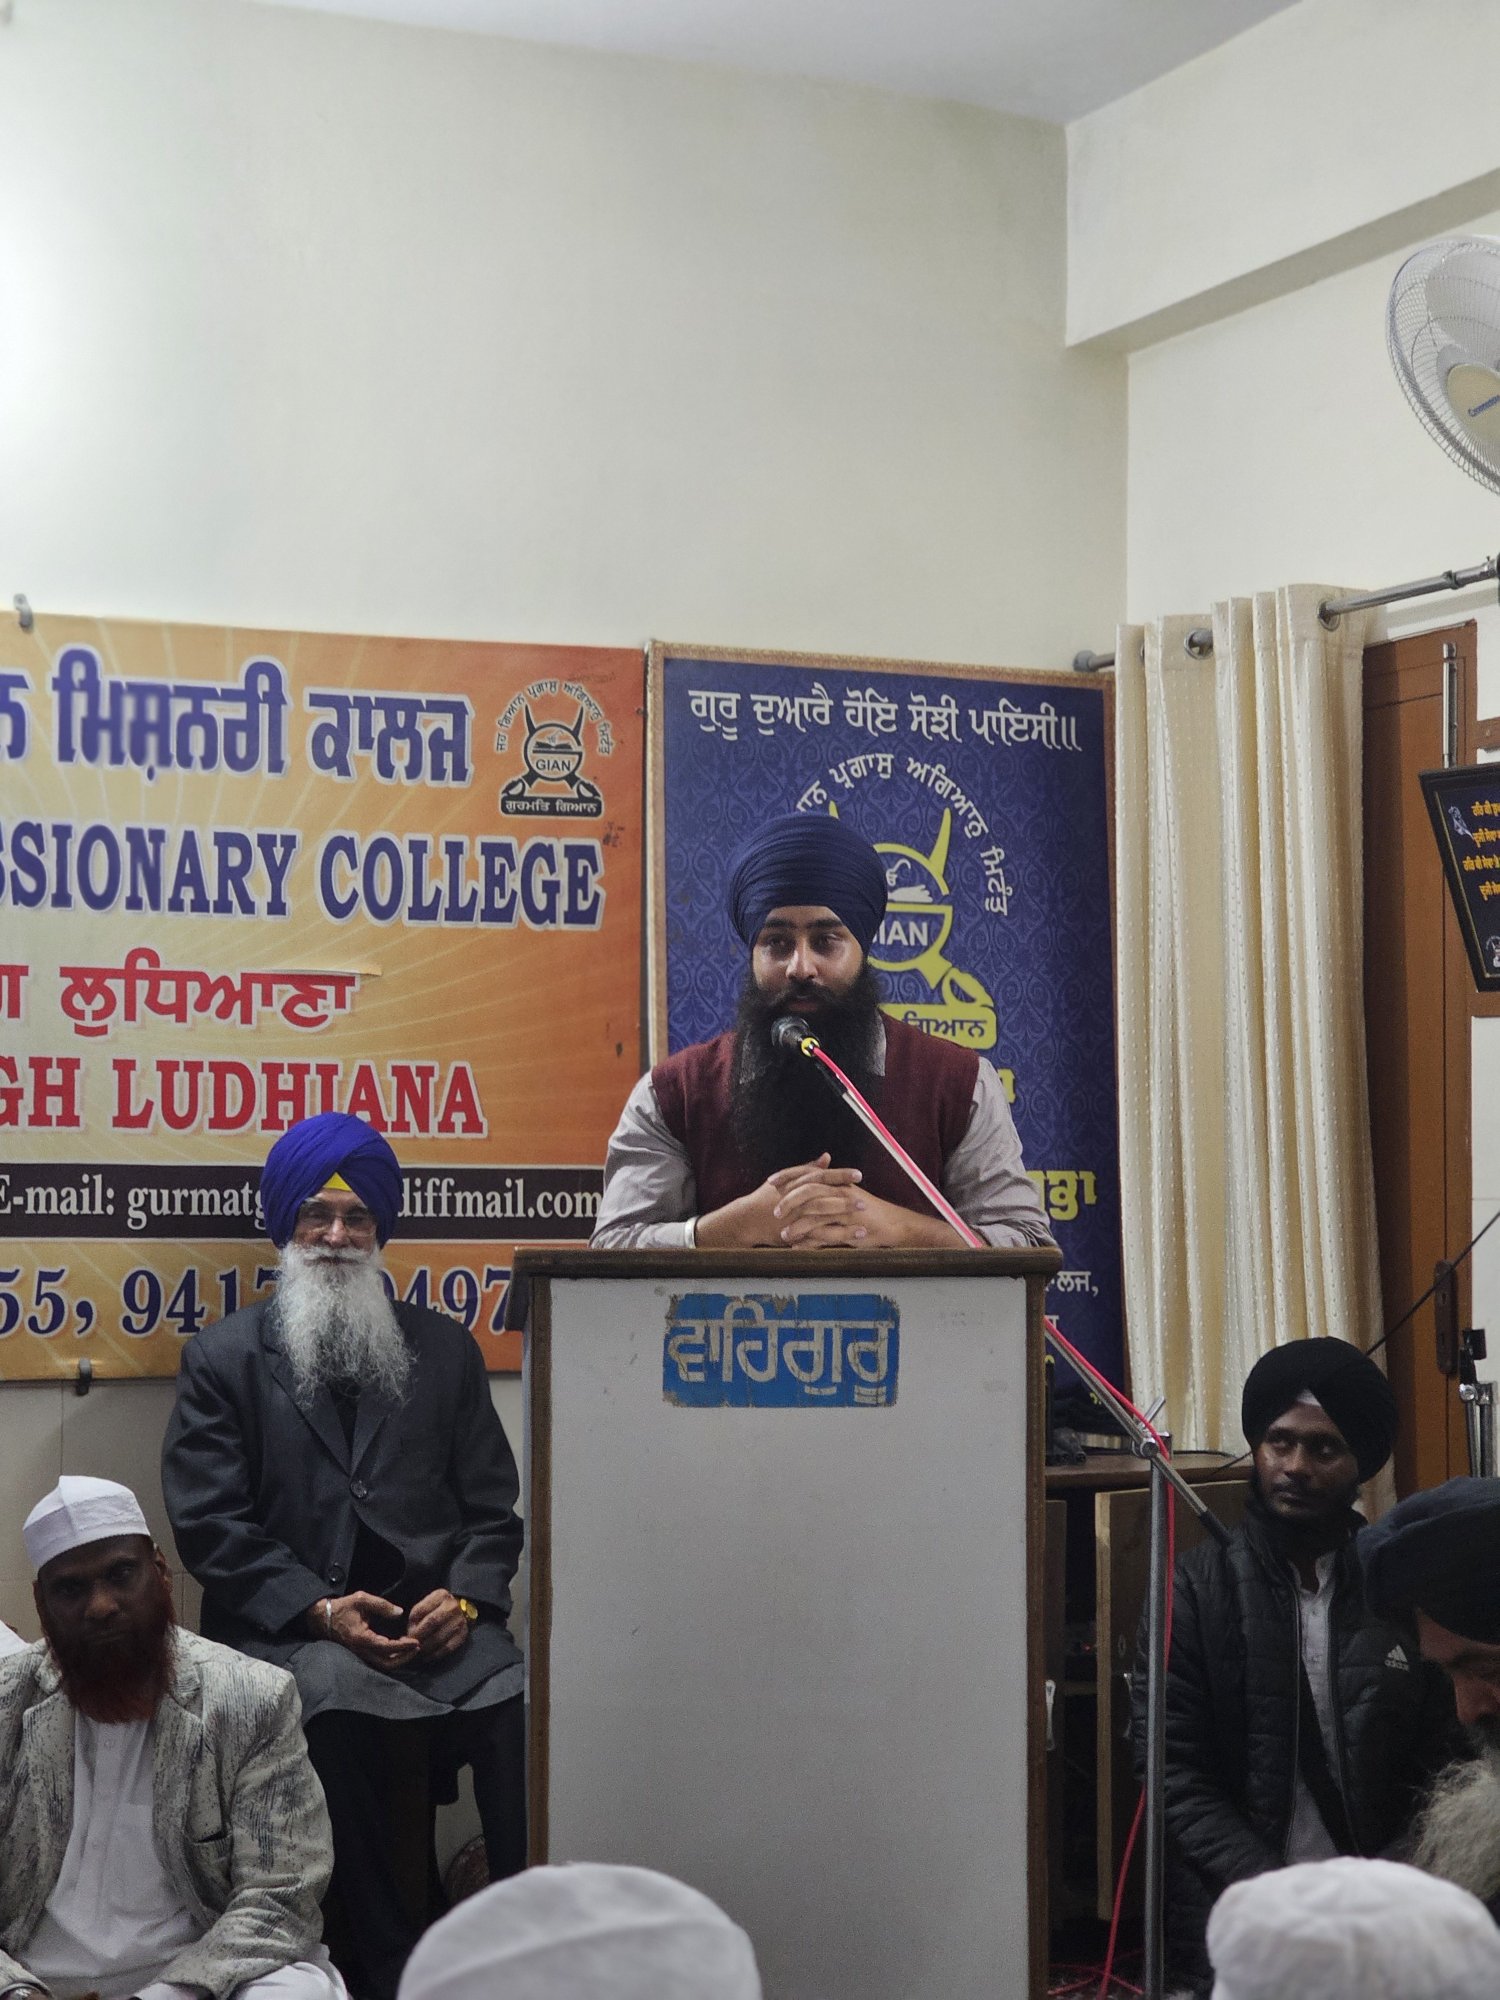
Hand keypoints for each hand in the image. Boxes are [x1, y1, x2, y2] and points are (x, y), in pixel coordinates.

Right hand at [308, 1592, 420, 1668]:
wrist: (322, 1618)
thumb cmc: (342, 1608)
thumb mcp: (361, 1599)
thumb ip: (382, 1605)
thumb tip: (400, 1613)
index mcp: (361, 1638)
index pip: (386, 1647)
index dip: (403, 1647)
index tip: (416, 1642)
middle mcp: (361, 1651)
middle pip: (386, 1663)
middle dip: (404, 1657)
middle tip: (417, 1646)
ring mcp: (360, 1655)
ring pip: (382, 1665)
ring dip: (398, 1659)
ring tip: (410, 1646)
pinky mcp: (360, 1654)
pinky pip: (378, 1662)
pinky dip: (391, 1657)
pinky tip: (399, 1647)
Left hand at [406, 1588, 471, 1659]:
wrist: (459, 1612)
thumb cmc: (436, 1610)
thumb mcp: (425, 1606)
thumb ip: (415, 1618)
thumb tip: (407, 1638)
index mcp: (440, 1595)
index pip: (421, 1610)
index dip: (411, 1625)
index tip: (405, 1636)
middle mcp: (452, 1606)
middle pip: (432, 1623)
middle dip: (419, 1637)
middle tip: (411, 1646)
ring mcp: (460, 1620)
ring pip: (439, 1637)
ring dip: (425, 1648)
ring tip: (418, 1652)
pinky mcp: (464, 1634)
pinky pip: (448, 1647)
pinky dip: (435, 1654)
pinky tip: (427, 1656)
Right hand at [696, 1156, 864, 1247]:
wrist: (747, 1220)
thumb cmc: (766, 1198)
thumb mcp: (786, 1179)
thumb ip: (808, 1169)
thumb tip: (827, 1157)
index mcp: (795, 1184)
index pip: (821, 1177)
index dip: (840, 1175)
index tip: (859, 1174)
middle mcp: (796, 1200)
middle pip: (824, 1198)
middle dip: (845, 1201)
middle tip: (864, 1203)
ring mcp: (794, 1218)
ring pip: (822, 1220)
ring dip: (844, 1224)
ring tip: (864, 1226)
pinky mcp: (794, 1234)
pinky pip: (816, 1238)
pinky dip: (833, 1239)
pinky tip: (848, 1242)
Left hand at [776, 1183, 960, 1248]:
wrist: (893, 1224)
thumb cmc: (867, 1211)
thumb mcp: (847, 1195)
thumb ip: (829, 1186)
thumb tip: (811, 1178)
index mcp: (837, 1182)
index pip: (809, 1173)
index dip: (788, 1175)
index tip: (771, 1181)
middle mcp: (840, 1192)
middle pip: (809, 1191)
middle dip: (789, 1201)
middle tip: (775, 1212)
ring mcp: (846, 1210)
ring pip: (815, 1214)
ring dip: (797, 1225)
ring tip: (783, 1235)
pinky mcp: (850, 1227)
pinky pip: (826, 1234)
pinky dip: (810, 1242)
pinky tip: (798, 1247)